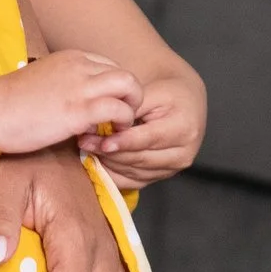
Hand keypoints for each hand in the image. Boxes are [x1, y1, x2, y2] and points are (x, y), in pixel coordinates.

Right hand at [0, 50, 142, 153]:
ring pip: (130, 86)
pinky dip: (120, 126)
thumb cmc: (7, 101)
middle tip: (116, 122)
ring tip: (116, 129)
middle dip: (130, 100)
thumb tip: (75, 101)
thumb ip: (64, 84)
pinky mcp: (79, 109)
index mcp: (70, 57)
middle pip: (126, 75)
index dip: (114, 92)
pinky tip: (103, 138)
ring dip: (131, 110)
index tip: (104, 112)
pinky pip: (119, 111)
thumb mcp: (43, 80)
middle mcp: (80, 65)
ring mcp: (80, 85)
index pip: (111, 68)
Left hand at [91, 69, 205, 186]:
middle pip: (139, 158)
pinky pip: (133, 181)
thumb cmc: (168, 93)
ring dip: (108, 162)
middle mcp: (182, 154)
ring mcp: (172, 168)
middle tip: (84, 142)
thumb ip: (131, 105)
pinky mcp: (161, 176)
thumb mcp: (152, 91)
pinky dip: (113, 172)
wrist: (186, 105)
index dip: (122, 142)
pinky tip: (97, 160)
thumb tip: (105, 119)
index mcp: (183, 129)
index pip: (147, 139)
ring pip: (133, 172)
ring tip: (87, 148)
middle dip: (109, 152)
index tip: (101, 142)